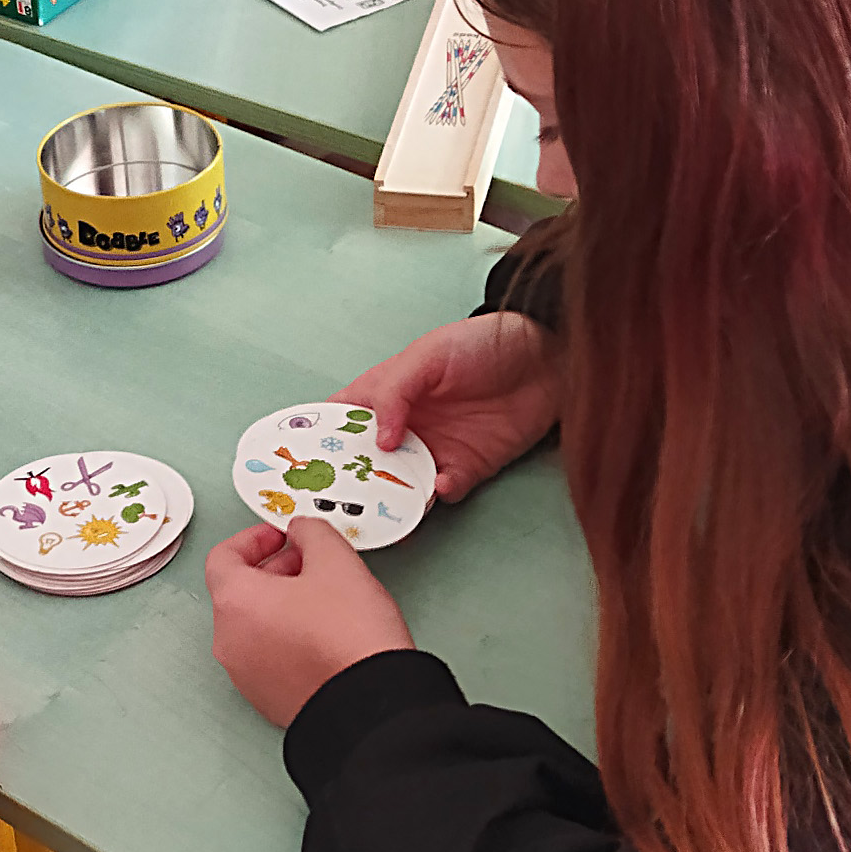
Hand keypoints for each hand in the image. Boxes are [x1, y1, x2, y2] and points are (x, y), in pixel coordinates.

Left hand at [206, 521, 411, 732]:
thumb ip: (312, 533)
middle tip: (307, 561)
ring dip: (280, 604)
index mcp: (236, 603)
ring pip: (253, 625)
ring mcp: (245, 674)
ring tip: (323, 599)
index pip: (223, 557)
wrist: (371, 705)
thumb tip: (302, 531)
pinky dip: (285, 637)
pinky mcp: (266, 698)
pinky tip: (323, 635)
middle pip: (238, 592)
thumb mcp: (337, 562)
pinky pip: (267, 656)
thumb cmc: (350, 639)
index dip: (253, 539)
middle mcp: (230, 640)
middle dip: (273, 570)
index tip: (278, 535)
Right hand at [341, 310, 561, 500]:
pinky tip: (438, 488)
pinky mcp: (467, 469)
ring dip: (392, 498)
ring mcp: (433, 451)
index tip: (303, 464)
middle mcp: (403, 428)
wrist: (547, 357)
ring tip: (385, 508)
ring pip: (400, 486)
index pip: (341, 422)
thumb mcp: (427, 354)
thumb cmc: (481, 344)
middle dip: (351, 483)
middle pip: (365, 463)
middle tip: (339, 501)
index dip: (320, 442)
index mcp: (383, 395)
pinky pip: (444, 493)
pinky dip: (437, 497)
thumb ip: (395, 392)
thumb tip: (377, 440)